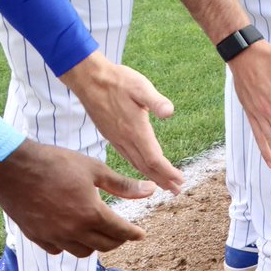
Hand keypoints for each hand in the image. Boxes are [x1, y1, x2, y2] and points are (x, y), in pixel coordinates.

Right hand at [0, 139, 152, 256]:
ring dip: (95, 244)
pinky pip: (59, 249)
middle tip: (123, 232)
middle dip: (117, 240)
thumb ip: (123, 185)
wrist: (15, 168)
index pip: (120, 231)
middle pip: (103, 245)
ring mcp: (52, 236)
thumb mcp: (95, 170)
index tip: (142, 234)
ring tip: (100, 233)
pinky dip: (70, 244)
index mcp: (91, 213)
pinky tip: (73, 233)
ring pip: (82, 251)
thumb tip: (150, 190)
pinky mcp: (36, 236)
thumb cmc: (57, 163)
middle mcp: (73, 230)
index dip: (133, 234)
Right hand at [62, 53, 183, 193]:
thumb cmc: (118, 80)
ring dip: (152, 176)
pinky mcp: (111, 135)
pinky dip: (139, 167)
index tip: (181, 181)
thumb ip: (155, 100)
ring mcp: (116, 139)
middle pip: (146, 167)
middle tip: (177, 190)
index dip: (168, 172)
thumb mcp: (140, 86)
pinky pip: (128, 157)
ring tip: (165, 185)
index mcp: (134, 130)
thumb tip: (169, 111)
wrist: (89, 79)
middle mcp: (124, 139)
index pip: (154, 159)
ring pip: (136, 164)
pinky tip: (144, 168)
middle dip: (163, 180)